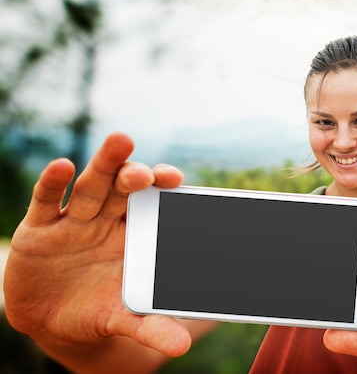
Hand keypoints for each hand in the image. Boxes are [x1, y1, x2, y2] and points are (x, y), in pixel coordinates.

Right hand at [4, 132, 190, 359]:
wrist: (53, 319)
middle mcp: (105, 220)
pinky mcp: (39, 228)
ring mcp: (73, 221)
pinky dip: (52, 184)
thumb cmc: (97, 310)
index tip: (176, 180)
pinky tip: (62, 166)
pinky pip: (46, 201)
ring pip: (89, 187)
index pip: (150, 203)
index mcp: (132, 234)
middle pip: (122, 188)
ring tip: (120, 143)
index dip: (161, 188)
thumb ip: (150, 328)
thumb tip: (182, 347)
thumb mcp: (122, 319)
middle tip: (144, 170)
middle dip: (133, 174)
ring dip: (103, 166)